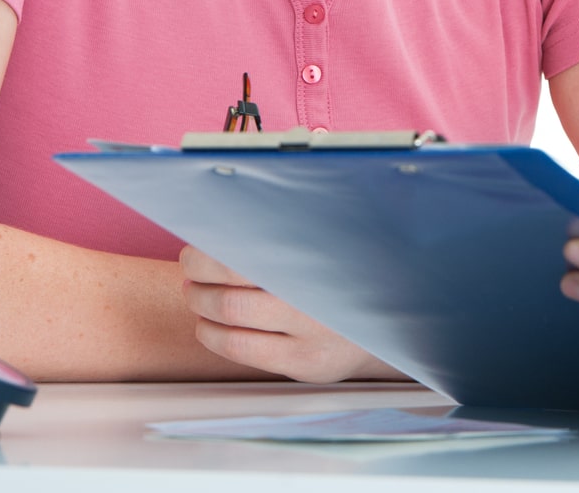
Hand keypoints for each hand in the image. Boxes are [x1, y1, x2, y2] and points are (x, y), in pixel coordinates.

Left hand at [179, 245, 407, 382]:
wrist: (388, 329)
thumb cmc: (339, 281)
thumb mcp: (325, 249)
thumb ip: (285, 236)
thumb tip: (222, 216)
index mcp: (320, 253)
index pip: (251, 244)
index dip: (214, 243)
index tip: (199, 238)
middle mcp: (318, 291)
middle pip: (234, 276)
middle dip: (198, 268)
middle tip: (190, 263)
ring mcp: (313, 330)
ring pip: (231, 312)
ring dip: (200, 300)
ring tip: (195, 292)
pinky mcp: (304, 362)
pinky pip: (240, 348)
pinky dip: (211, 334)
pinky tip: (207, 325)